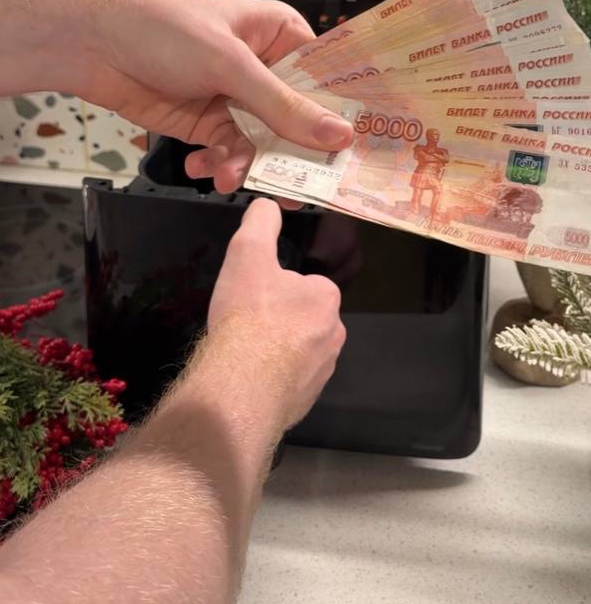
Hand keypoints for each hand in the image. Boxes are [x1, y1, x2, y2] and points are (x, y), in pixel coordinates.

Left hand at [73, 0, 352, 192]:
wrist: (94, 42)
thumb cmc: (163, 28)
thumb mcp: (230, 65)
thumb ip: (282, 106)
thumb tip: (337, 135)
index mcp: (280, 36)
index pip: (325, 80)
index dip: (339, 117)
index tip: (350, 154)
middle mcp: (263, 69)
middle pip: (297, 121)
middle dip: (290, 154)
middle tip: (294, 187)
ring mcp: (235, 99)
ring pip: (262, 145)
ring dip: (247, 165)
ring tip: (227, 177)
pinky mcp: (207, 124)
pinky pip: (229, 154)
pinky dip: (219, 167)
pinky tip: (202, 168)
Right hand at [208, 199, 345, 433]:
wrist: (242, 385)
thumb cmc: (248, 315)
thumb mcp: (248, 254)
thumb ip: (260, 223)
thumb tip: (268, 204)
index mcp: (326, 298)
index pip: (303, 285)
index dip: (275, 288)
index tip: (253, 297)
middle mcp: (334, 334)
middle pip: (302, 319)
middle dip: (278, 321)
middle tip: (246, 324)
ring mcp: (322, 371)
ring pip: (297, 351)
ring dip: (276, 351)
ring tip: (244, 352)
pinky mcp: (307, 399)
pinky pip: (290, 382)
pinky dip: (273, 378)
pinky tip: (250, 377)